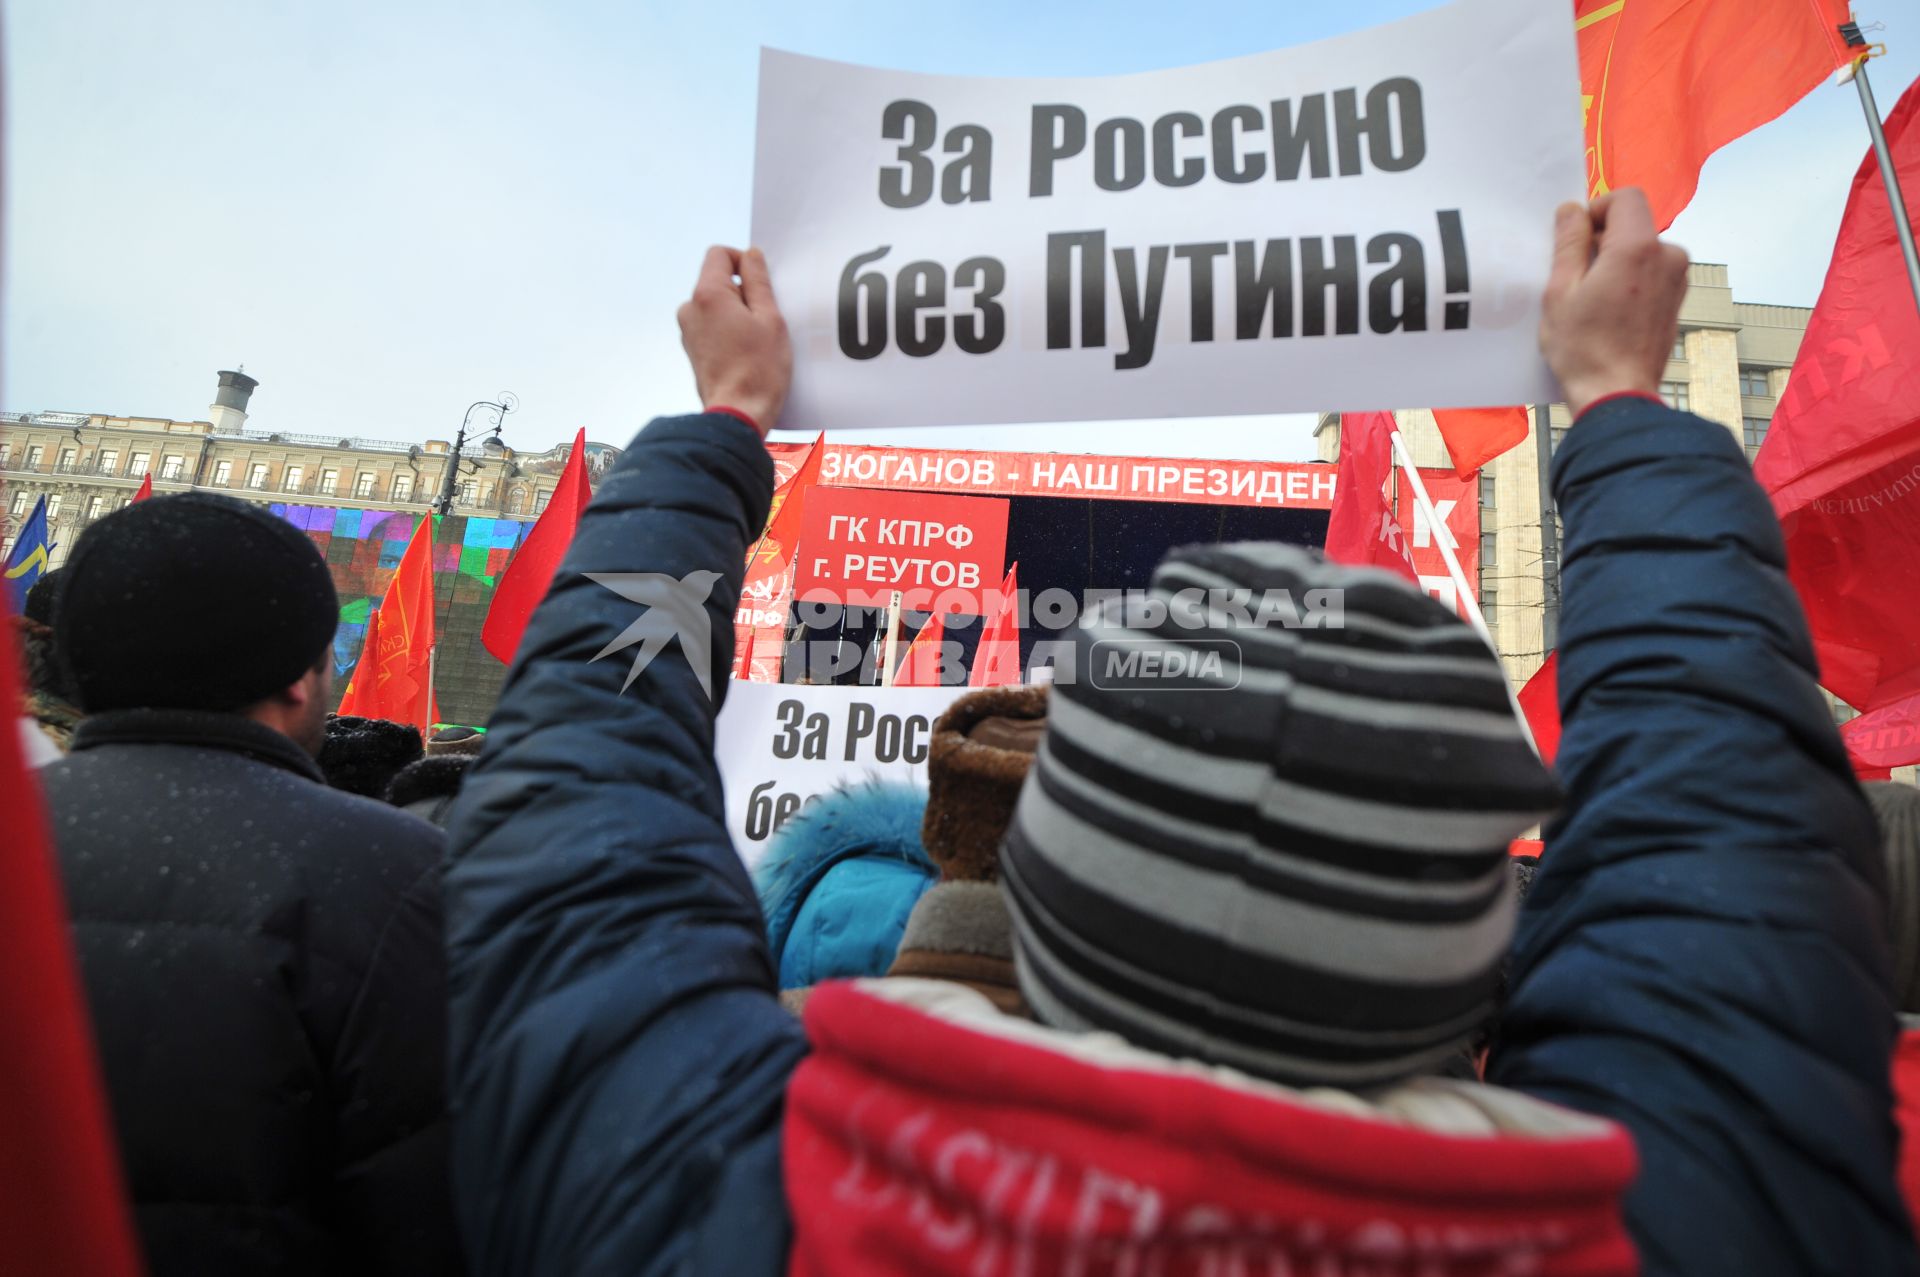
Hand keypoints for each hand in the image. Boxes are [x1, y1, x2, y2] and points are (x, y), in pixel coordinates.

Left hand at [678, 246, 791, 433]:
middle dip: (743, 292)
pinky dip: (730, 330)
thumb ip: (758, 281)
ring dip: (738, 313)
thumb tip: (751, 255)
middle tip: (766, 317)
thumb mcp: (770, 318)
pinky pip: (712, 326)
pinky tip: (748, 351)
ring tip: (759, 339)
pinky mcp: (692, 349)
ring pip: (716, 305)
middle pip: (717, 281)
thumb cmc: (757, 371)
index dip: (743, 261)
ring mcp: (688, 331)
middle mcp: (690, 309)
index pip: (719, 254)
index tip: (761, 281)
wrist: (737, 414)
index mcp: (707, 294)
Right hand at [1539, 189, 1690, 419]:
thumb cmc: (1584, 348)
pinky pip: (1652, 272)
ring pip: (1642, 249)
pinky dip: (1630, 279)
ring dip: (1616, 261)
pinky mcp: (1677, 299)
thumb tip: (1571, 211)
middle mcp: (1667, 256)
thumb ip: (1568, 243)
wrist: (1617, 394)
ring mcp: (1678, 279)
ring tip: (1591, 297)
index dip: (1596, 209)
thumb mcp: (1560, 291)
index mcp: (1637, 247)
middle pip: (1634, 224)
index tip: (1576, 237)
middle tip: (1575, 274)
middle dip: (1603, 239)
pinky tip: (1609, 310)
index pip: (1625, 197)